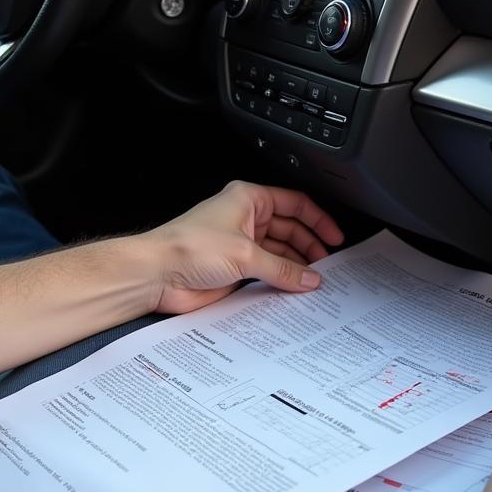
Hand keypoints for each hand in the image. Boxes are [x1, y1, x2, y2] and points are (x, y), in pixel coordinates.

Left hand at [141, 181, 343, 313]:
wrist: (155, 275)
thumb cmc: (187, 247)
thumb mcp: (245, 254)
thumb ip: (282, 269)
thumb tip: (310, 277)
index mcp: (249, 200)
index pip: (295, 204)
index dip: (318, 220)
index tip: (335, 237)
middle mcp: (246, 220)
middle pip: (291, 230)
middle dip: (310, 247)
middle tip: (327, 266)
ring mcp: (241, 246)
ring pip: (280, 254)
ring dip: (296, 267)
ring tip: (314, 281)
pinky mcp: (235, 270)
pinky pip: (266, 274)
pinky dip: (281, 282)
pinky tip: (293, 291)